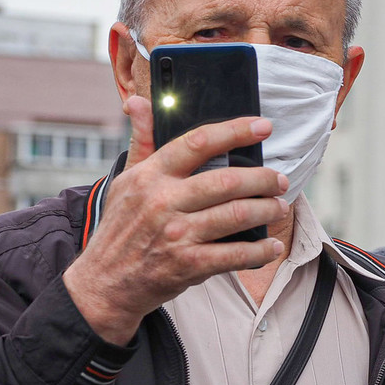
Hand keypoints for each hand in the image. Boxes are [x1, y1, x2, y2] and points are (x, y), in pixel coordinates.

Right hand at [64, 103, 288, 343]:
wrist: (103, 283)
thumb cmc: (121, 228)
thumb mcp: (126, 181)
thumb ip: (142, 142)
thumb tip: (137, 101)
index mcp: (151, 176)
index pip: (198, 142)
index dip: (235, 131)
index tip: (263, 126)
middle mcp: (163, 201)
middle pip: (227, 181)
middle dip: (263, 179)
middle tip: (280, 180)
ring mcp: (176, 234)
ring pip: (236, 215)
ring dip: (267, 210)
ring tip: (280, 207)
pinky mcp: (187, 265)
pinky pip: (234, 255)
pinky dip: (260, 251)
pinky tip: (272, 246)